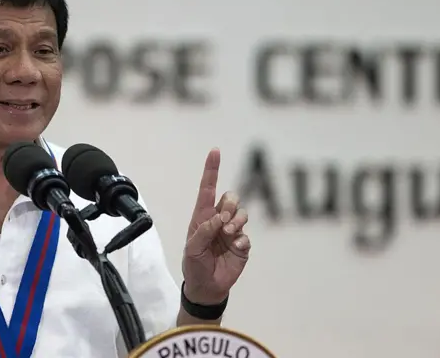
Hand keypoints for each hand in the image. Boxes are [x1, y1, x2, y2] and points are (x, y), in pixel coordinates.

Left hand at [182, 148, 249, 304]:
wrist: (206, 287)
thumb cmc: (194, 265)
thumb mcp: (192, 249)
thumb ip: (203, 231)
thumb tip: (218, 219)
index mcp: (202, 216)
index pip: (208, 189)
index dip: (212, 170)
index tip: (215, 151)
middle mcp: (218, 220)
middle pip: (231, 197)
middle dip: (229, 205)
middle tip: (223, 222)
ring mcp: (232, 231)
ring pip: (242, 213)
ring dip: (236, 221)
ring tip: (228, 234)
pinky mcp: (242, 245)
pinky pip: (247, 235)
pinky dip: (242, 241)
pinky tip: (235, 249)